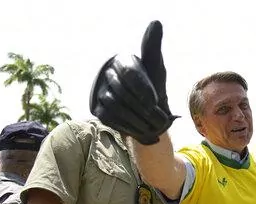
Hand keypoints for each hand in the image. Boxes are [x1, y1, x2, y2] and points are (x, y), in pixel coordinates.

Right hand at [89, 20, 177, 144]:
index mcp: (122, 60)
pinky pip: (110, 118)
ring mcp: (101, 92)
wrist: (150, 116)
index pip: (129, 72)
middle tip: (158, 119)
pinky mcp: (98, 110)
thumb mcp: (156, 69)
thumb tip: (156, 23)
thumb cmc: (154, 89)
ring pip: (115, 105)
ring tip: (152, 125)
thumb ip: (153, 48)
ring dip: (136, 118)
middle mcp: (108, 74)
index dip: (143, 89)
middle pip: (122, 91)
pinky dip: (127, 125)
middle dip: (143, 108)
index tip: (155, 102)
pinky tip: (140, 129)